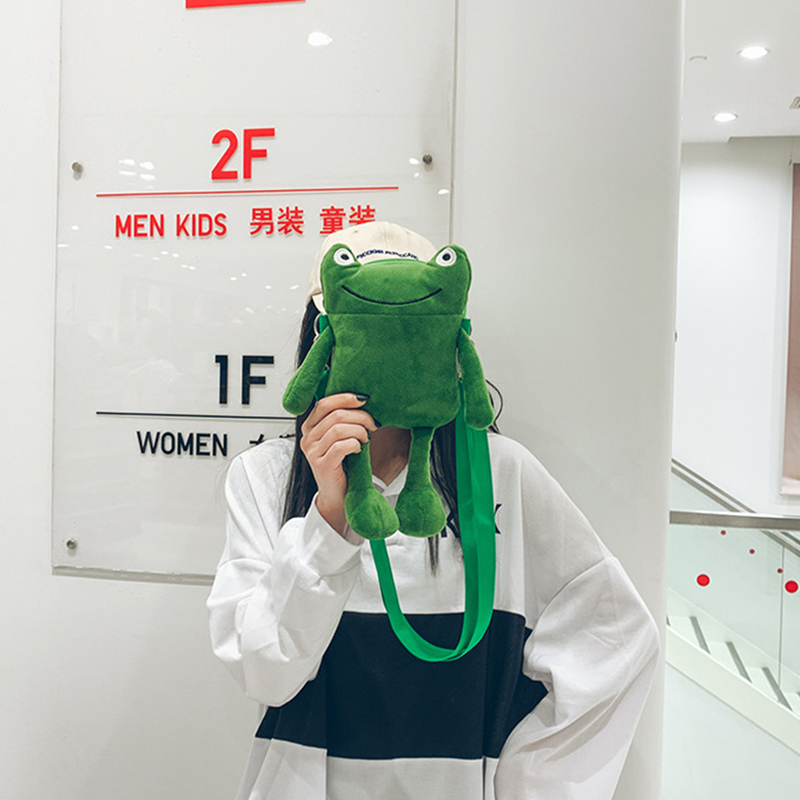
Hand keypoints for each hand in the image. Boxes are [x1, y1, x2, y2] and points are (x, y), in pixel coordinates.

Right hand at [300, 393, 376, 535]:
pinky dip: (355, 444)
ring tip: (367, 438)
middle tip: (373, 424)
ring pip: (339, 429)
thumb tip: (362, 401)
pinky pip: (341, 446)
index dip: (345, 398)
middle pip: (335, 415)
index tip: (364, 399)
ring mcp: (312, 452)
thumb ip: (343, 420)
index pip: (323, 404)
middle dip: (360, 416)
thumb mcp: (339, 438)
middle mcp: (307, 438)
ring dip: (359, 431)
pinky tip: (359, 449)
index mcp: (310, 428)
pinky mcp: (322, 465)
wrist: (337, 495)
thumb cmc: (341, 465)